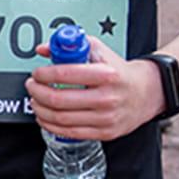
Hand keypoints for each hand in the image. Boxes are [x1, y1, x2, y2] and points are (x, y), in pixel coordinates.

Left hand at [24, 36, 163, 141]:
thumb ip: (70, 46)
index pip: (66, 74)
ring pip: (61, 118)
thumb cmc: (119, 71)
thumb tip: (43, 50)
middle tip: (31, 86)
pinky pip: (70, 132)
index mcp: (107, 75)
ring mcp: (106, 118)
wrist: (147, 93)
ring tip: (35, 100)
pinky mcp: (105, 132)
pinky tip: (44, 116)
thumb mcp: (98, 50)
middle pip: (59, 99)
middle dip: (37, 92)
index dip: (44, 74)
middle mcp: (107, 98)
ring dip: (40, 110)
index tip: (37, 73)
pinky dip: (50, 125)